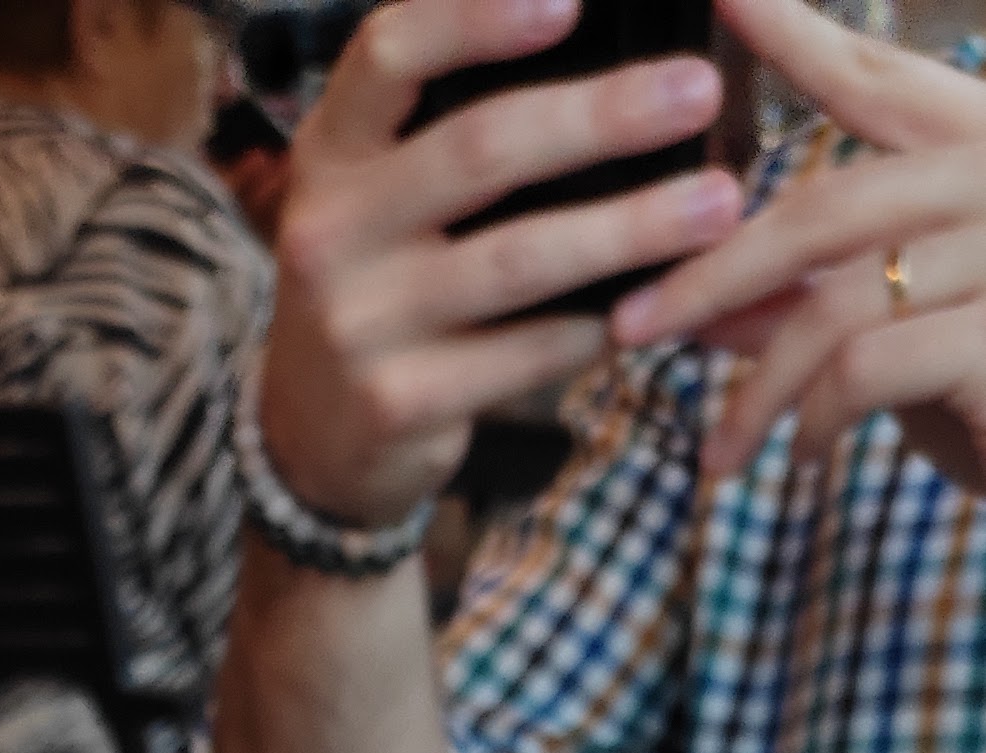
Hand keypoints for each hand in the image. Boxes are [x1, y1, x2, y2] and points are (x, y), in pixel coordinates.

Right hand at [259, 0, 738, 529]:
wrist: (314, 432)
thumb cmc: (384, 278)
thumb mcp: (383, 188)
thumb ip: (451, 123)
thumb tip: (605, 45)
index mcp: (334, 149)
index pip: (391, 52)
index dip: (477, 16)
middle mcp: (331, 229)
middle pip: (479, 149)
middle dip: (603, 117)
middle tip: (698, 91)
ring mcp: (360, 322)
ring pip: (517, 259)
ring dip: (630, 227)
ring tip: (719, 203)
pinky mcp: (398, 403)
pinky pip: (526, 355)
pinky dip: (603, 325)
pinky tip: (662, 303)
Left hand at [612, 0, 985, 496]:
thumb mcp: (898, 340)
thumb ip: (812, 307)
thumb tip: (702, 306)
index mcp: (981, 153)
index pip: (880, 82)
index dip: (798, 36)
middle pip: (828, 207)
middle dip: (714, 271)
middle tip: (633, 329)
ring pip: (836, 302)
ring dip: (759, 387)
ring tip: (725, 451)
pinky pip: (866, 366)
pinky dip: (816, 419)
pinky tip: (804, 457)